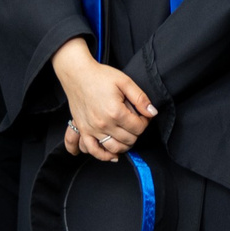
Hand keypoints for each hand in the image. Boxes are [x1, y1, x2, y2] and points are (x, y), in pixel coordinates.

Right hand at [52, 39, 154, 160]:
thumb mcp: (124, 81)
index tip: (143, 115)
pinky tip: (113, 155)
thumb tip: (153, 113)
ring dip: (125, 145)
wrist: (77, 74)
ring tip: (127, 135)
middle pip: (129, 140)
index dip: (145, 122)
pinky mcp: (84, 130)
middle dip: (136, 132)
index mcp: (116, 111)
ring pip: (115, 148)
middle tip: (135, 122)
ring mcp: (92, 129)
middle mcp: (104, 124)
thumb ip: (140, 98)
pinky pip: (94, 150)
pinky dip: (104, 156)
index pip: (139, 128)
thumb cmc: (100, 76)